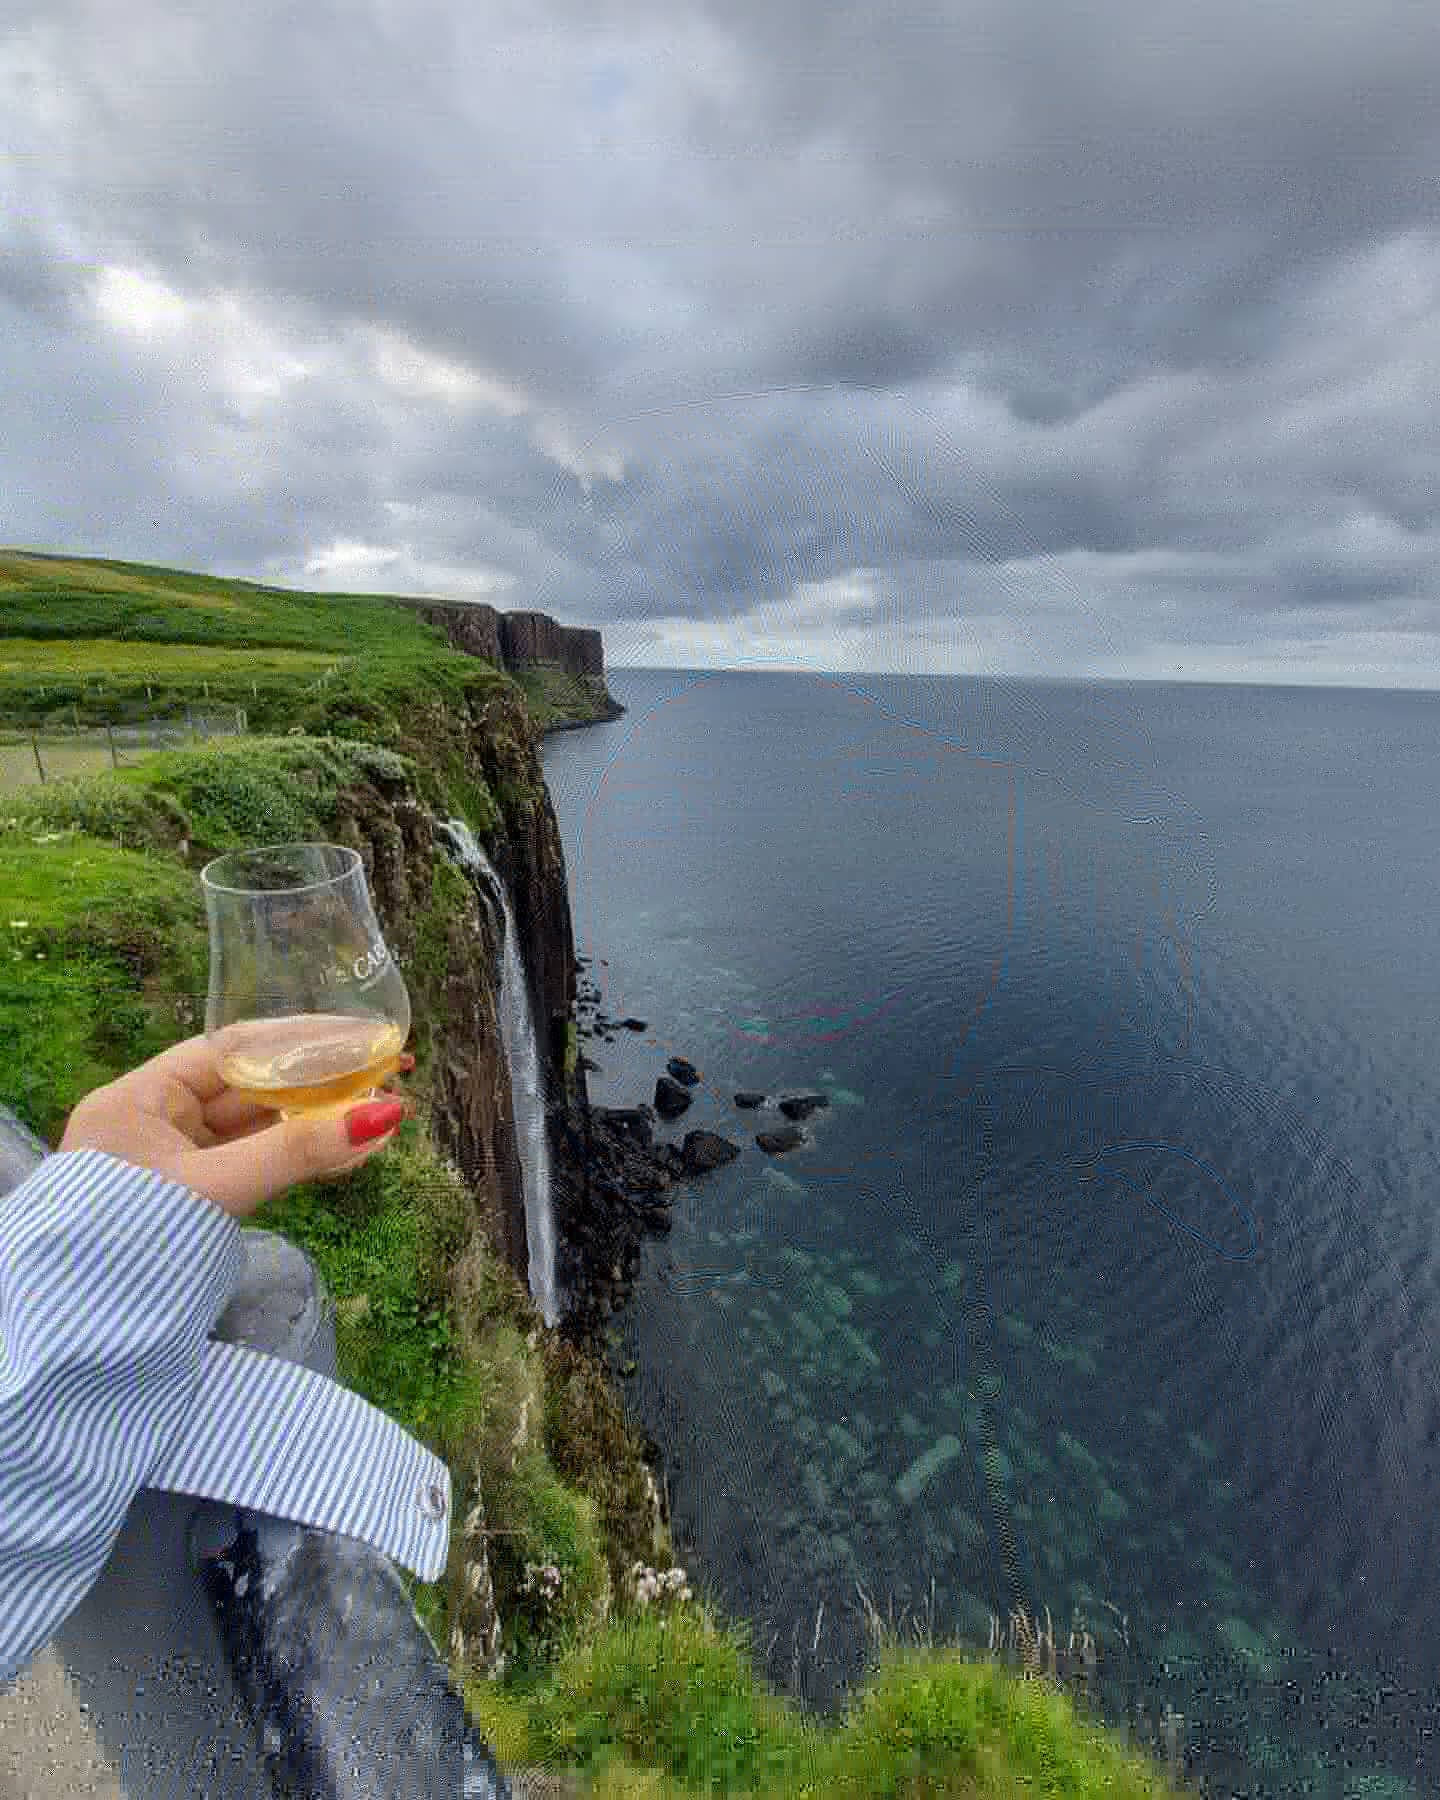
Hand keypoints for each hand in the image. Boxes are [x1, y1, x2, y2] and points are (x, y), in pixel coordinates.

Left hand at [58, 1035, 415, 1219]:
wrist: (85, 1328)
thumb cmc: (133, 1239)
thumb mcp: (217, 1187)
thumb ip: (295, 1151)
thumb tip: (382, 1116)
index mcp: (138, 1098)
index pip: (230, 1049)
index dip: (296, 1040)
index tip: (357, 1036)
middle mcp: (155, 1120)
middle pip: (250, 1087)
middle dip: (320, 1084)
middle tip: (387, 1077)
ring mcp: (176, 1160)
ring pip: (258, 1127)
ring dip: (318, 1122)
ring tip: (384, 1114)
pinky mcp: (196, 1195)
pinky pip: (256, 1162)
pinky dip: (300, 1155)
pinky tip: (350, 1150)